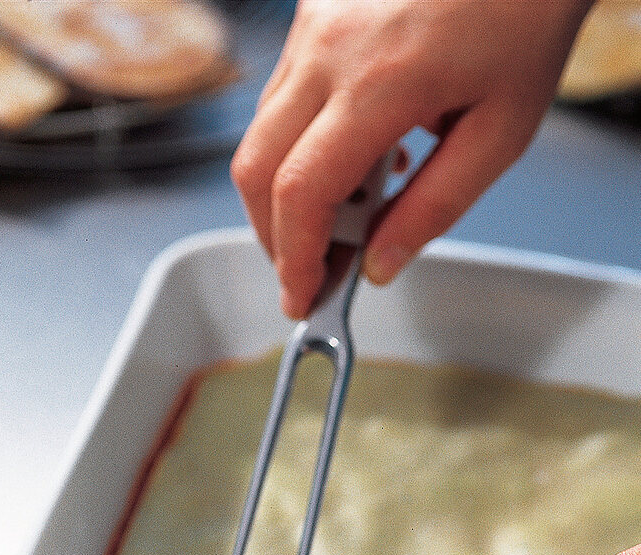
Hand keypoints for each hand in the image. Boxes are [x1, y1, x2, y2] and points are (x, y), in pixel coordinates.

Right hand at [231, 0, 591, 318]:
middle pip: (256, 169)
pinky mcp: (315, 11)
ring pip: (262, 133)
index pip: (301, 193)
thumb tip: (380, 264)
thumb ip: (434, 208)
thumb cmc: (525, 16)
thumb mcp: (502, 132)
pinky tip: (354, 157)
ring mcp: (314, 23)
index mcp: (381, 83)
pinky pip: (283, 95)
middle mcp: (330, 48)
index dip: (293, 260)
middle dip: (275, 237)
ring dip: (289, 192)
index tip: (302, 297)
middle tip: (313, 272)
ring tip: (349, 215)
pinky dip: (301, 144)